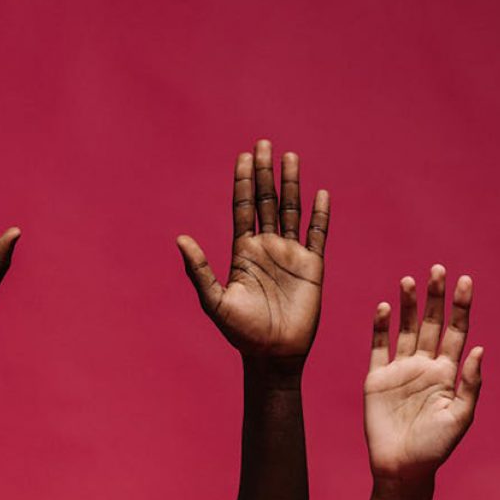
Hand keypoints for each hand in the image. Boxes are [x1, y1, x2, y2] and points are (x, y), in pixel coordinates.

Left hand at [177, 139, 329, 359]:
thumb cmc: (241, 333)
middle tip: (264, 144)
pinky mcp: (313, 267)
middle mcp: (267, 247)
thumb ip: (199, 270)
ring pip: (291, 211)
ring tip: (290, 157)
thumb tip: (179, 238)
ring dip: (291, 184)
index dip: (243, 182)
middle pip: (266, 201)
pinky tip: (320, 194)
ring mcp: (291, 255)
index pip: (243, 208)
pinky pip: (317, 234)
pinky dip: (320, 215)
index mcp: (243, 251)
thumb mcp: (215, 302)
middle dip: (265, 173)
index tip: (244, 156)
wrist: (273, 355)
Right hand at [364, 265, 483, 480]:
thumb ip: (470, 383)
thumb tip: (479, 348)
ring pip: (405, 329)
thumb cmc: (436, 447)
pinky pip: (379, 347)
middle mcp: (425, 365)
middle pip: (432, 323)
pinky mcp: (377, 378)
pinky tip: (384, 309)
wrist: (402, 469)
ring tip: (409, 281)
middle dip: (435, 297)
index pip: (457, 331)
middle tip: (437, 269)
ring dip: (408, 305)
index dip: (461, 306)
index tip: (465, 280)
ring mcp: (400, 370)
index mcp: (448, 372)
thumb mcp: (460, 416)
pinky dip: (380, 327)